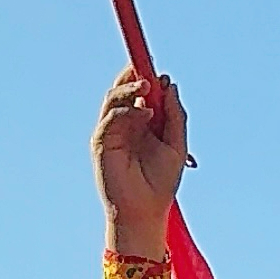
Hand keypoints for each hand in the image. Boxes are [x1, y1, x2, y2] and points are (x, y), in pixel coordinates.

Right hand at [93, 67, 188, 257]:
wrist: (145, 212)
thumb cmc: (161, 183)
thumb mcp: (177, 145)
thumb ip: (175, 116)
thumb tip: (169, 85)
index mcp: (143, 122)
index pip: (141, 93)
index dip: (146, 76)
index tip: (157, 66)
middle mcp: (126, 124)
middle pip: (124, 90)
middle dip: (134, 76)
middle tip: (148, 70)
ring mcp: (112, 132)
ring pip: (114, 99)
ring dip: (129, 88)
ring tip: (147, 86)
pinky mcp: (102, 142)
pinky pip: (110, 118)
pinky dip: (126, 111)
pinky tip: (144, 114)